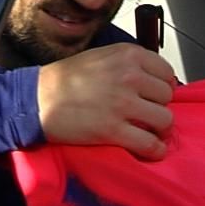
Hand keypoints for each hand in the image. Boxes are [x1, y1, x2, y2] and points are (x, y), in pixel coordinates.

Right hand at [37, 43, 175, 159]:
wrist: (38, 99)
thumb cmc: (65, 78)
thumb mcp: (101, 57)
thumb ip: (128, 64)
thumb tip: (152, 81)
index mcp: (127, 55)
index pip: (166, 72)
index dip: (162, 86)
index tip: (153, 95)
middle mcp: (130, 76)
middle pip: (167, 96)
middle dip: (158, 106)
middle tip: (145, 113)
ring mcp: (123, 104)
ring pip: (165, 120)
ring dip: (159, 129)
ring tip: (148, 131)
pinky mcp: (114, 130)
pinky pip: (150, 144)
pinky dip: (155, 150)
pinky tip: (152, 150)